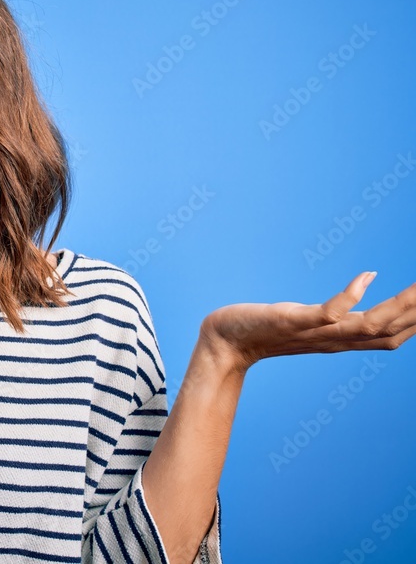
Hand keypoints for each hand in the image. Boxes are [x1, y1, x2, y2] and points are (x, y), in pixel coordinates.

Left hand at [198, 271, 415, 373]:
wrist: (224, 344)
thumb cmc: (264, 329)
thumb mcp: (312, 319)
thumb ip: (342, 310)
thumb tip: (370, 280)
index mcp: (340, 338)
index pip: (394, 334)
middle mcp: (333, 339)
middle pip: (390, 331)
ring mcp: (313, 332)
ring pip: (368, 325)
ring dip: (397, 307)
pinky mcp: (291, 322)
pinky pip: (327, 313)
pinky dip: (350, 297)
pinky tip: (367, 276)